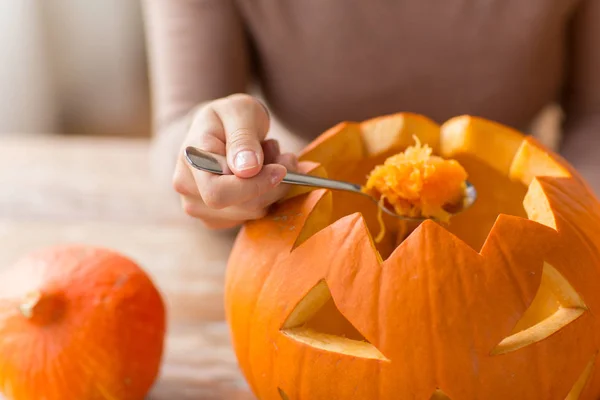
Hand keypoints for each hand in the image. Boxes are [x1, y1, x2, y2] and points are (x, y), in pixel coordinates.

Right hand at [173, 94, 297, 228]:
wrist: (220, 128)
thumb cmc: (229, 116)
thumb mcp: (240, 113)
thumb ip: (243, 139)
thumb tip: (248, 170)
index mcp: (190, 161)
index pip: (219, 193)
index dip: (255, 186)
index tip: (281, 169)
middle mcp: (188, 189)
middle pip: (242, 206)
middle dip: (274, 185)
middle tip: (288, 158)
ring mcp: (199, 206)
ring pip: (252, 212)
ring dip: (273, 188)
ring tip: (272, 158)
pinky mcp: (216, 217)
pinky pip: (252, 216)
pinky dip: (267, 196)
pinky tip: (263, 175)